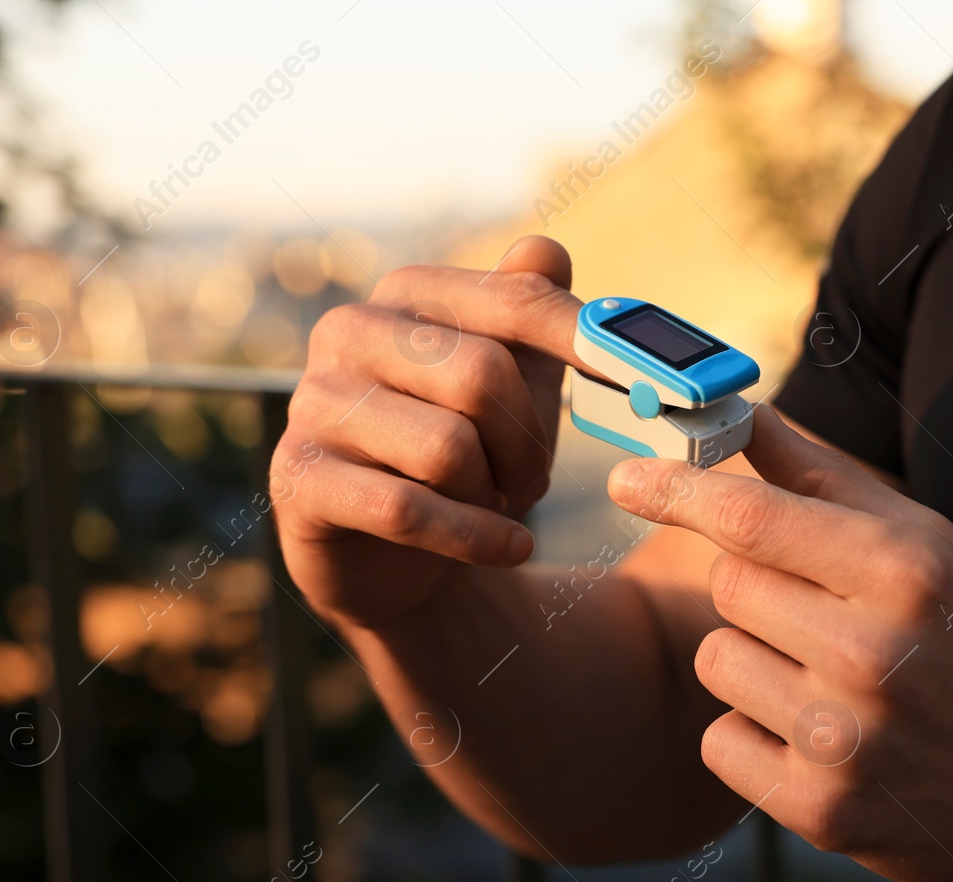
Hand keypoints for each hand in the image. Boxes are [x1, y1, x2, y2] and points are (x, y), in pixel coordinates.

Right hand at [273, 236, 584, 628]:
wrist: (392, 558)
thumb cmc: (461, 457)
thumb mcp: (513, 386)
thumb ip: (533, 318)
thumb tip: (548, 251)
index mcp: (409, 294)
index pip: (516, 299)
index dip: (587, 341)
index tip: (653, 380)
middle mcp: (351, 331)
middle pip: (483, 375)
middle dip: (529, 443)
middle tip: (534, 477)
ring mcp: (316, 402)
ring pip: (447, 448)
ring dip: (495, 492)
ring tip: (494, 504)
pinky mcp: (299, 477)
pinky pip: (408, 509)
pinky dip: (475, 537)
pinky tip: (508, 548)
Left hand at [605, 405, 952, 881]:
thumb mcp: (932, 548)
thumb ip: (824, 479)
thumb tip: (734, 414)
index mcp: (905, 571)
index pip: (748, 516)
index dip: (674, 488)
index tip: (624, 478)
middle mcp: (873, 653)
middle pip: (726, 586)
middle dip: (757, 591)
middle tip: (820, 615)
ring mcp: (844, 741)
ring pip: (716, 663)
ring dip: (755, 664)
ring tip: (832, 684)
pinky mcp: (821, 812)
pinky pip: (720, 742)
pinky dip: (754, 737)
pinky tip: (822, 743)